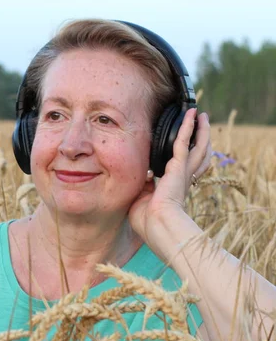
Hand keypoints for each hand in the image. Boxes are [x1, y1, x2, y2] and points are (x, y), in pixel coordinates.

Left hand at [128, 108, 212, 244]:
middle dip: (200, 140)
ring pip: (198, 146)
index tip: (185, 148)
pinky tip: (191, 114)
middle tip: (202, 125)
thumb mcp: (142, 202)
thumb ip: (142, 189)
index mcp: (174, 189)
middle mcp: (183, 179)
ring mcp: (183, 172)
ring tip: (201, 116)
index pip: (183, 170)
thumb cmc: (148, 221)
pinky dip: (187, 126)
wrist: (158, 225)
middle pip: (198, 155)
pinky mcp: (179, 166)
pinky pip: (184, 141)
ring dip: (200, 130)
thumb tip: (139, 178)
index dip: (186, 159)